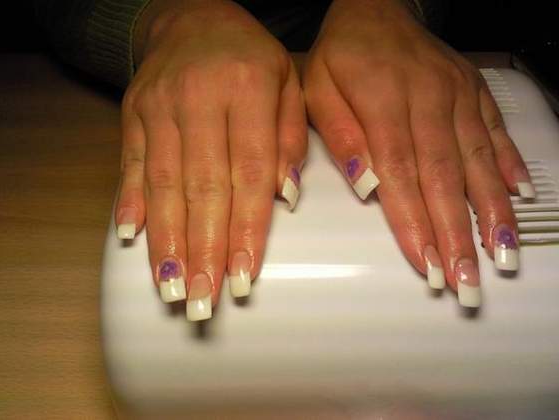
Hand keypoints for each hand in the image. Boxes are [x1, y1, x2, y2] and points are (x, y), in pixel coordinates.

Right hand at [115, 0, 306, 319]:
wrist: (192, 17)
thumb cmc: (251, 57)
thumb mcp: (289, 83)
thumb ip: (290, 139)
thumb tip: (286, 198)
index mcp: (247, 90)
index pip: (249, 172)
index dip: (246, 229)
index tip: (244, 278)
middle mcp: (199, 100)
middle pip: (202, 187)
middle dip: (202, 250)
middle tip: (203, 301)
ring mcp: (159, 107)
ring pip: (163, 183)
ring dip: (167, 240)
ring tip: (171, 288)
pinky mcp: (132, 114)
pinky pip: (129, 163)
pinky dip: (129, 203)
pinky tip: (131, 239)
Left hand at [303, 0, 532, 306]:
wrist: (375, 7)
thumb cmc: (342, 51)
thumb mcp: (317, 89)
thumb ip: (341, 137)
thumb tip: (366, 185)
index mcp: (383, 100)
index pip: (402, 173)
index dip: (416, 223)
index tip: (426, 263)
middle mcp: (428, 99)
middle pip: (445, 177)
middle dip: (457, 233)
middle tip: (466, 279)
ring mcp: (456, 95)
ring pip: (477, 160)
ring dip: (491, 211)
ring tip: (501, 253)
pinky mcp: (473, 91)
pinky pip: (495, 131)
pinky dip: (509, 165)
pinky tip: (519, 197)